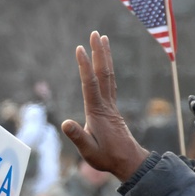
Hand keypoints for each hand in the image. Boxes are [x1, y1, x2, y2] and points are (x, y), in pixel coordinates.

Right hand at [61, 31, 149, 181]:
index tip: (80, 49)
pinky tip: (105, 63)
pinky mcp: (113, 108)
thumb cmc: (107, 158)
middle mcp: (106, 105)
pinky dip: (107, 69)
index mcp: (98, 112)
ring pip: (109, 76)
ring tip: (103, 40)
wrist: (128, 162)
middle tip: (95, 34)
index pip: (90, 84)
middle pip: (103, 74)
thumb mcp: (88, 152)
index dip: (84, 66)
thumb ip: (77, 137)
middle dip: (99, 53)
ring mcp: (111, 105)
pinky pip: (110, 83)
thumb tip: (65, 123)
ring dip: (105, 57)